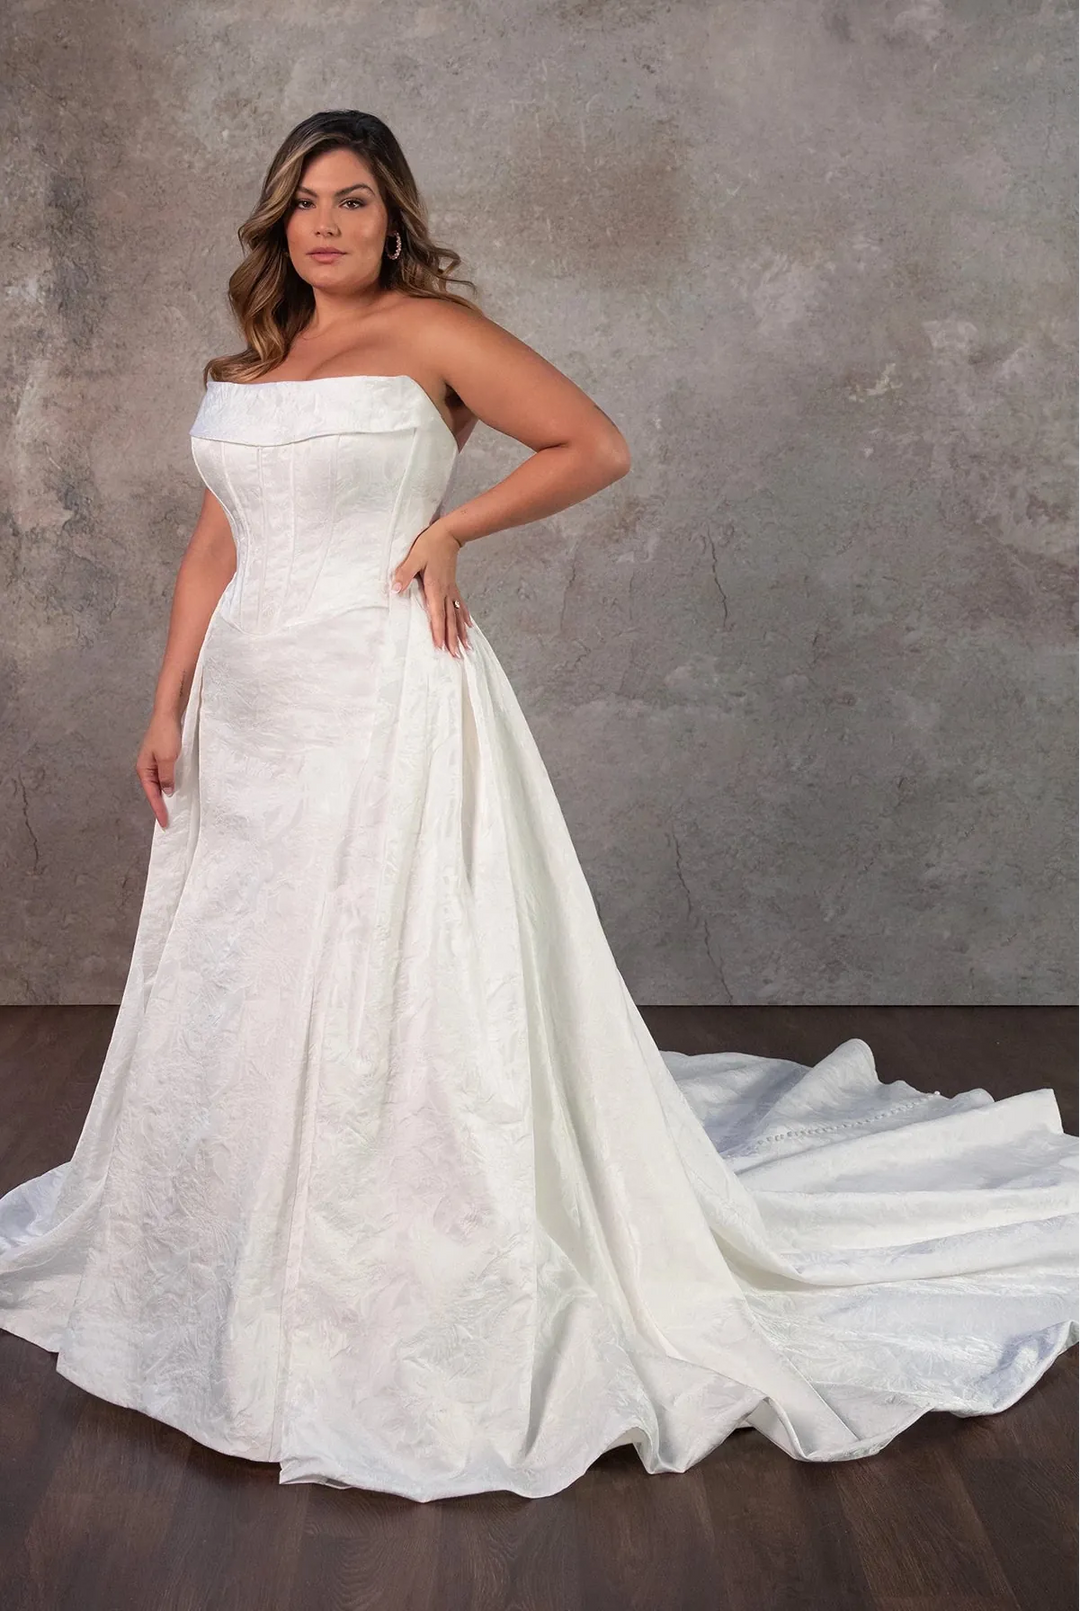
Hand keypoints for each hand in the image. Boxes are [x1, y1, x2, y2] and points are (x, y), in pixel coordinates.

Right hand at [135, 711, 182, 827]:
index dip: (159, 809)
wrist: (168, 714)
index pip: (151, 795)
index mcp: (144, 769)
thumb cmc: (166, 734)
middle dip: (160, 806)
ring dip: (165, 796)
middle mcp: (146, 767)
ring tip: (172, 810)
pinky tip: (176, 789)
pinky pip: (165, 775)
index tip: (165, 823)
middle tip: (168, 821)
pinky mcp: (162, 756)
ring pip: (159, 784)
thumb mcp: (168, 759)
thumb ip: (167, 777)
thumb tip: (167, 791)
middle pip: (153, 791)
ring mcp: (154, 762)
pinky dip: (169, 784)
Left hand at [391, 518, 472, 657]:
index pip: (437, 615)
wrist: (448, 534)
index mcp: (435, 588)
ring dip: (461, 633)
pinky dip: (465, 618)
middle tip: (455, 656)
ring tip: (466, 648)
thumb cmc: (429, 545)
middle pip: (450, 620)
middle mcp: (446, 593)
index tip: (440, 647)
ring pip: (457, 616)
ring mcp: (452, 590)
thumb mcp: (413, 558)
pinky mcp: (453, 586)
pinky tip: (469, 627)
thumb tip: (394, 589)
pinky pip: (461, 606)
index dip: (438, 631)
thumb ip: (404, 574)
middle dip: (453, 639)